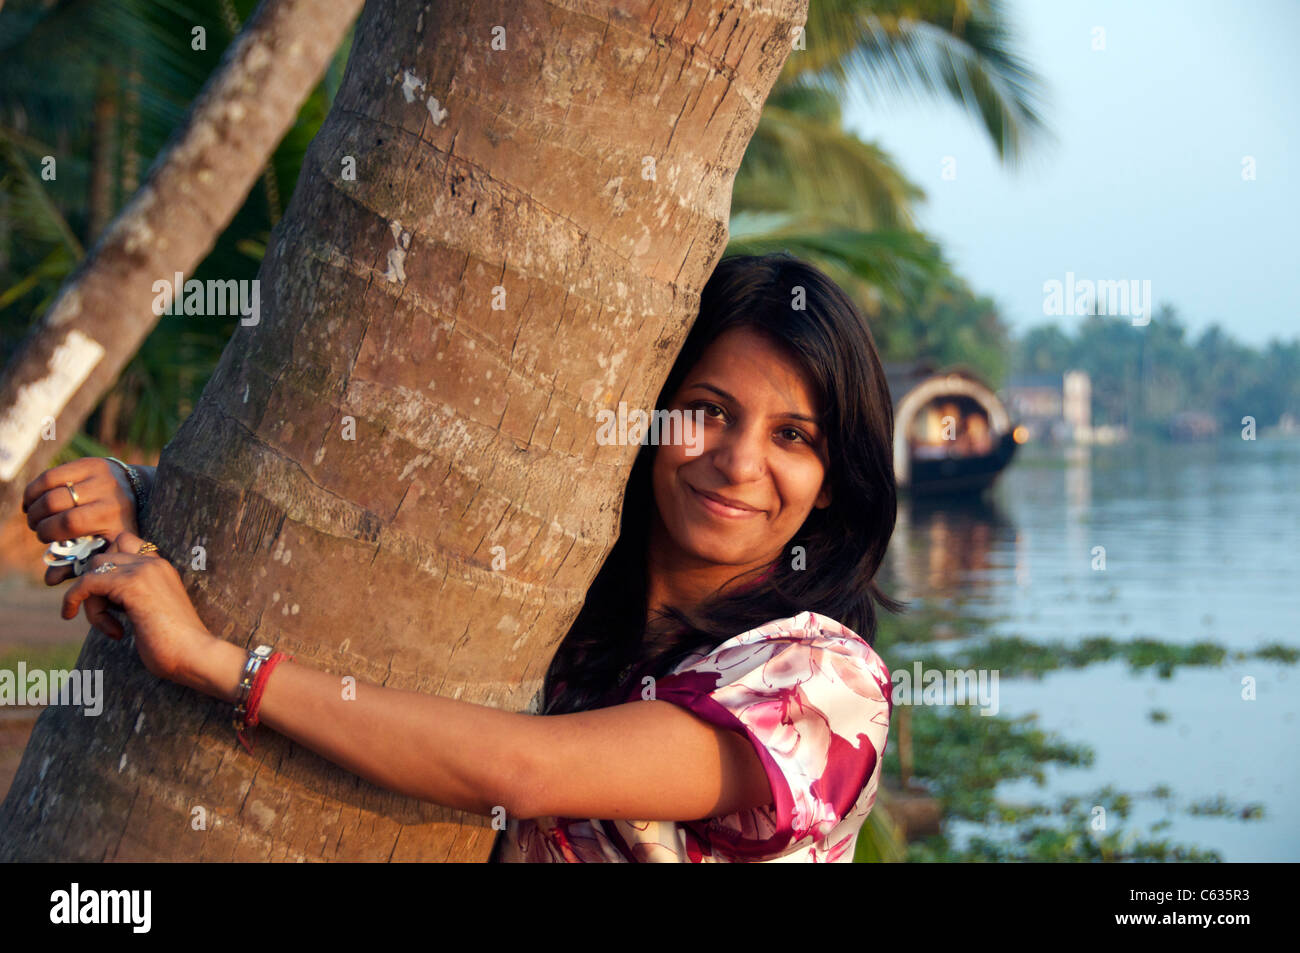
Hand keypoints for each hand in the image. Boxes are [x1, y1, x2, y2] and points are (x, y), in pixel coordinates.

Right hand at [22, 457, 139, 583]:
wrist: (143, 493)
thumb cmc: (118, 527)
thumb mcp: (106, 547)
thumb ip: (78, 564)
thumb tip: (49, 580)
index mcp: (114, 518)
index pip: (69, 523)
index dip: (49, 532)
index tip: (44, 539)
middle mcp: (109, 494)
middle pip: (55, 503)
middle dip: (38, 519)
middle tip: (36, 527)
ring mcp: (100, 476)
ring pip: (50, 487)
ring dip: (33, 504)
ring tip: (33, 515)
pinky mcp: (90, 462)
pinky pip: (52, 474)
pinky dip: (35, 488)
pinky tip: (32, 499)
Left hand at [61, 531, 216, 684]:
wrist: (193, 654)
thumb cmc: (175, 645)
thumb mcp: (153, 611)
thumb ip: (134, 596)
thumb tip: (103, 597)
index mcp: (163, 568)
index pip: (125, 542)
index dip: (107, 563)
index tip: (105, 592)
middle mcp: (154, 563)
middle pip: (103, 558)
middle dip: (94, 587)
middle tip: (107, 617)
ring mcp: (143, 571)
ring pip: (93, 571)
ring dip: (90, 600)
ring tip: (110, 627)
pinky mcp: (130, 585)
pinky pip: (87, 583)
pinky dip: (73, 599)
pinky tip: (74, 616)